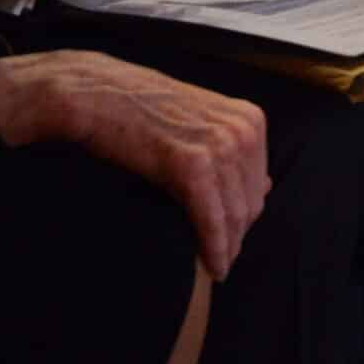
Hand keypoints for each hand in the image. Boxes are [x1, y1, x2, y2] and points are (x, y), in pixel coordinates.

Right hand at [0, 49, 269, 278]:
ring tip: (216, 269)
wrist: (96, 94)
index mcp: (249, 119)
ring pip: (235, 214)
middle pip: (250, 202)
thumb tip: (267, 186)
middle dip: (237, 235)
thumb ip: (234, 153)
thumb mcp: (200, 125)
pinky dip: (213, 246)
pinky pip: (212, 217)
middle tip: (221, 261)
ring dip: (226, 247)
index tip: (230, 240)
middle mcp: (242, 129)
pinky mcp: (192, 162)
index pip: (258, 185)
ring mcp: (220, 143)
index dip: (243, 217)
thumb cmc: (142, 112)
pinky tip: (212, 266)